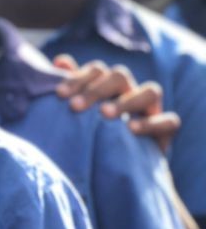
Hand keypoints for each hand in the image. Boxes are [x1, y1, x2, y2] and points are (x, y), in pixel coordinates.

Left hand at [53, 55, 180, 151]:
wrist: (119, 166)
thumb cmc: (93, 134)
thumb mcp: (80, 112)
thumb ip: (72, 88)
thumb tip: (60, 61)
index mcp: (109, 86)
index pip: (98, 70)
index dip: (79, 78)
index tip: (59, 94)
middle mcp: (132, 92)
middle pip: (120, 76)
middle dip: (96, 89)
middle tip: (74, 106)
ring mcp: (152, 109)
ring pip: (150, 91)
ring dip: (127, 101)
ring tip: (104, 114)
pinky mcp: (166, 130)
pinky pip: (169, 121)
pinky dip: (151, 123)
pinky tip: (130, 130)